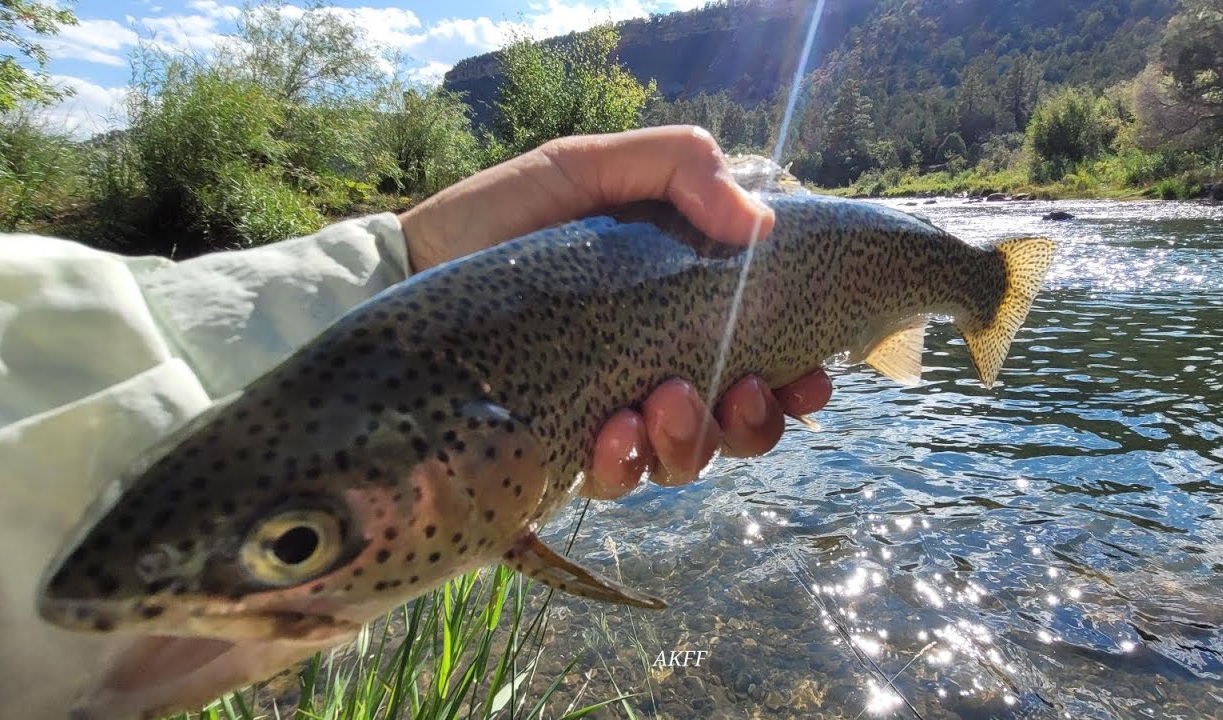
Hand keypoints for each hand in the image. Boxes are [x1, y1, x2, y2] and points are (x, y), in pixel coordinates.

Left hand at [397, 126, 831, 499]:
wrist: (411, 264)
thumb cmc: (505, 214)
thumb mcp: (592, 168)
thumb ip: (680, 169)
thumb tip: (762, 225)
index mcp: (676, 312)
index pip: (761, 360)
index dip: (798, 381)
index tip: (811, 374)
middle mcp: (652, 371)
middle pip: (736, 427)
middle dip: (753, 422)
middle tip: (739, 390)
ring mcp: (608, 415)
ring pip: (683, 462)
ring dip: (691, 442)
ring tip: (661, 403)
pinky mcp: (558, 450)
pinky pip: (612, 479)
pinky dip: (623, 463)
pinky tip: (610, 432)